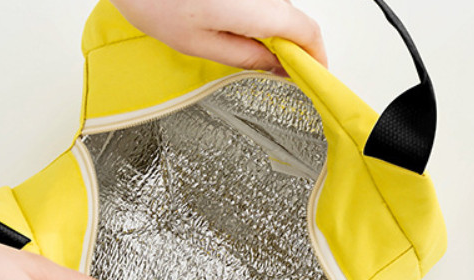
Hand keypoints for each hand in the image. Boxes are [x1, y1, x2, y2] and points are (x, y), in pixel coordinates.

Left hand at [109, 0, 326, 73]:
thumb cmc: (157, 0)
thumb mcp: (201, 45)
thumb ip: (243, 57)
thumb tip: (272, 67)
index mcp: (260, 10)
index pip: (309, 35)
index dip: (317, 59)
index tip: (314, 77)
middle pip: (295, 21)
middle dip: (294, 50)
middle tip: (283, 75)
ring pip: (278, 10)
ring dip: (275, 34)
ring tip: (257, 57)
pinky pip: (262, 1)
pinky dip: (260, 19)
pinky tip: (238, 31)